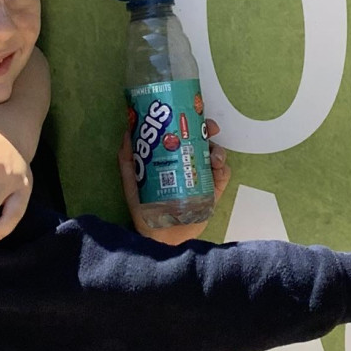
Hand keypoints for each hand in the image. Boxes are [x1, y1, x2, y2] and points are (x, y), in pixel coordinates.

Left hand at [119, 120, 231, 246]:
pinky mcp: (214, 191)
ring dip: (217, 149)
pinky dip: (222, 167)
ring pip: (215, 154)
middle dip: (208, 130)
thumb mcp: (132, 182)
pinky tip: (217, 167)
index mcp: (171, 158)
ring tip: (213, 155)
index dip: (187, 121)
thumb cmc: (143, 211)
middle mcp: (188, 164)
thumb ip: (128, 160)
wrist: (160, 237)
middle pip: (202, 140)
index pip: (181, 134)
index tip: (191, 113)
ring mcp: (203, 177)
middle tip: (211, 128)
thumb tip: (127, 132)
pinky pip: (223, 174)